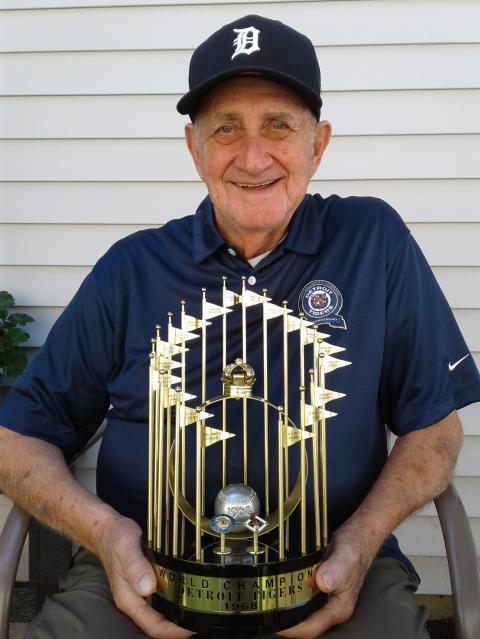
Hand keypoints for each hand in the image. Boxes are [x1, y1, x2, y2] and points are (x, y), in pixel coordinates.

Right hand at [95, 514, 193, 637]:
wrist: (109, 530)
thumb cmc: (116, 538)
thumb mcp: (126, 548)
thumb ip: (136, 566)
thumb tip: (147, 587)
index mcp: (128, 599)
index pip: (152, 625)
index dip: (173, 631)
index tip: (191, 629)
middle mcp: (135, 599)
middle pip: (160, 622)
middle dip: (180, 625)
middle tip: (202, 618)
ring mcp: (141, 592)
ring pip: (163, 610)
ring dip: (180, 612)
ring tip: (200, 608)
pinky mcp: (148, 582)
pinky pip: (164, 596)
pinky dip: (176, 597)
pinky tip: (189, 591)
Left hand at [276, 522, 374, 637]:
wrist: (359, 535)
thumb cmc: (356, 547)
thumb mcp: (345, 557)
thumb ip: (334, 571)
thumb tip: (322, 583)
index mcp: (339, 607)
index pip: (312, 628)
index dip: (292, 629)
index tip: (276, 624)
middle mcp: (332, 605)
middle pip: (305, 623)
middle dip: (286, 621)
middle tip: (267, 611)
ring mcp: (326, 596)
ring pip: (303, 610)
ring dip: (288, 607)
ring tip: (270, 602)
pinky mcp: (320, 586)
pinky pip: (303, 595)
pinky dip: (292, 593)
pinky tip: (282, 585)